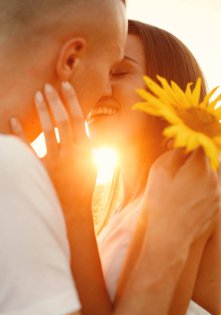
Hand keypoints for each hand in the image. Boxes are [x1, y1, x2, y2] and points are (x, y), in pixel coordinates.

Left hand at [11, 82, 96, 214]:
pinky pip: (28, 149)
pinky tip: (14, 120)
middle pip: (63, 120)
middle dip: (55, 100)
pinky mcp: (42, 170)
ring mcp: (56, 162)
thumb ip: (87, 143)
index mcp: (86, 149)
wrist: (75, 209)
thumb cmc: (83, 184)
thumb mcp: (92, 162)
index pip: (79, 118)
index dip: (71, 99)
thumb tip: (82, 124)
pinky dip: (20, 134)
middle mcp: (72, 153)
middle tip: (47, 85)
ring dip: (42, 111)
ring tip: (37, 95)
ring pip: (49, 131)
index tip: (65, 84)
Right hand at [142, 148, 220, 246]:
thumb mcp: (160, 171)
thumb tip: (182, 146)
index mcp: (201, 166)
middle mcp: (214, 178)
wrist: (168, 237)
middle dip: (199, 153)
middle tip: (184, 155)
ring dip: (206, 167)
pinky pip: (216, 187)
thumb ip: (174, 153)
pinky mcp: (216, 207)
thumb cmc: (159, 202)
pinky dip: (207, 182)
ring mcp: (218, 194)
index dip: (188, 141)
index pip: (201, 143)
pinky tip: (192, 188)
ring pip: (217, 171)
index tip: (177, 145)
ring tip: (189, 171)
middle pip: (212, 156)